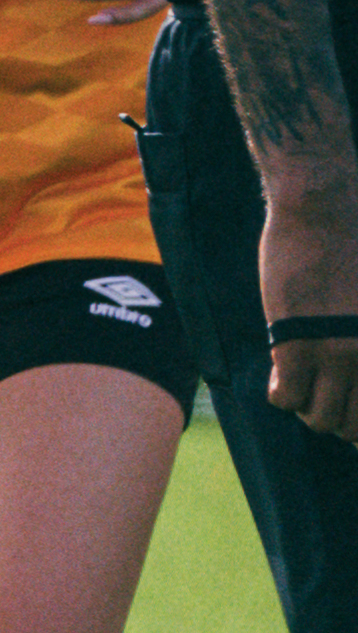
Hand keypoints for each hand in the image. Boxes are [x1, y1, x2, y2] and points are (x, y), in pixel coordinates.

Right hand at [268, 176, 357, 443]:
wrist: (326, 208)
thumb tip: (355, 360)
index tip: (352, 409)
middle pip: (356, 424)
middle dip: (343, 422)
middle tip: (330, 402)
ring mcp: (336, 352)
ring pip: (321, 418)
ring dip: (311, 410)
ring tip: (305, 387)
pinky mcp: (296, 342)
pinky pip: (286, 396)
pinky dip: (282, 395)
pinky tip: (281, 376)